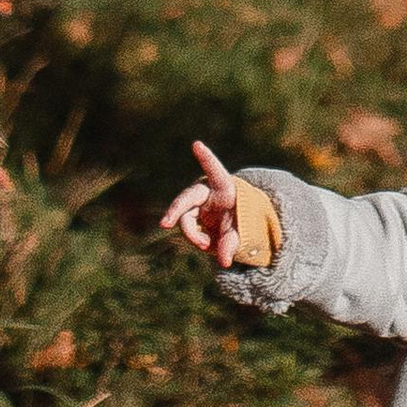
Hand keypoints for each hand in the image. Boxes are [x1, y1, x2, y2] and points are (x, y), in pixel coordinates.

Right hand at [162, 139, 239, 260]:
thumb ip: (233, 244)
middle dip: (175, 211)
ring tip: (206, 245)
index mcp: (225, 187)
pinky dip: (195, 239)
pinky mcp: (189, 214)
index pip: (215, 170)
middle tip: (165, 224)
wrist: (234, 222)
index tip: (197, 144)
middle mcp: (206, 192)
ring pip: (185, 219)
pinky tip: (205, 243)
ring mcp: (195, 203)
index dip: (206, 158)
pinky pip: (187, 228)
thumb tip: (225, 262)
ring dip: (192, 235)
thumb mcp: (242, 232)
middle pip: (187, 198)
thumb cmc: (241, 220)